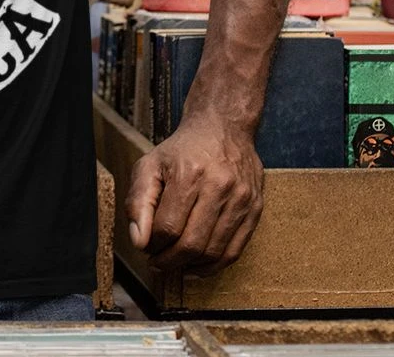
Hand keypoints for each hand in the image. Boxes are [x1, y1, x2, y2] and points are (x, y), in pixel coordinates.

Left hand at [126, 111, 263, 274]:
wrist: (223, 128)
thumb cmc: (182, 150)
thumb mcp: (150, 164)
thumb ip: (138, 201)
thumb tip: (138, 241)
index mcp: (188, 174)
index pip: (168, 227)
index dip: (153, 244)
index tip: (146, 247)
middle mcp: (218, 187)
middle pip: (192, 244)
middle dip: (170, 261)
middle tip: (158, 263)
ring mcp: (240, 199)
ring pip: (215, 252)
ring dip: (191, 266)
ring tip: (175, 264)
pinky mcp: (255, 209)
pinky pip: (235, 251)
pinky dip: (214, 265)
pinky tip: (197, 264)